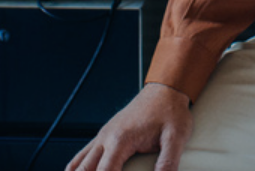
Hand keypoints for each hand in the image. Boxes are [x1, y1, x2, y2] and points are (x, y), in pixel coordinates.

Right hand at [66, 82, 191, 170]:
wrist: (165, 90)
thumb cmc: (170, 110)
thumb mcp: (176, 137)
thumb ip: (168, 162)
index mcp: (121, 139)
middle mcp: (107, 137)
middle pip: (85, 169)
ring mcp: (104, 135)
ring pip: (78, 162)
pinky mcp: (105, 135)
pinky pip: (83, 154)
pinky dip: (78, 167)